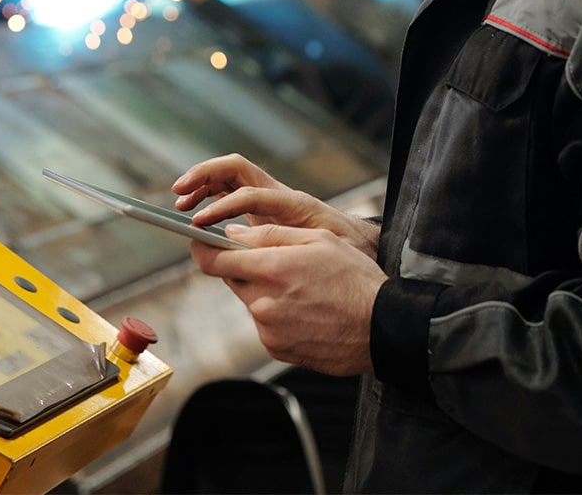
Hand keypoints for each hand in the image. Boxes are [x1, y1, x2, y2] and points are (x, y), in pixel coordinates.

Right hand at [173, 154, 378, 258]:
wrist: (362, 240)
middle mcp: (277, 194)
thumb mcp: (325, 245)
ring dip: (204, 185)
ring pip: (230, 179)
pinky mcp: (264, 209)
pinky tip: (198, 216)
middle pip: (235, 170)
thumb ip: (291, 243)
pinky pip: (232, 193)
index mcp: (290, 201)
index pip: (248, 191)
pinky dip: (212, 198)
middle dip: (205, 176)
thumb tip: (253, 247)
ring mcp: (269, 199)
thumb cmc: (347, 243)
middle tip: (179, 194)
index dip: (223, 205)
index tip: (200, 222)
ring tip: (181, 202)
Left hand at [190, 222, 385, 375]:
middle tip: (275, 260)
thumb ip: (271, 234)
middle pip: (232, 278)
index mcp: (272, 269)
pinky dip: (277, 313)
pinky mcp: (275, 347)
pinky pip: (265, 323)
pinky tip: (306, 309)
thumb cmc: (355, 279)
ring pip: (250, 299)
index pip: (213, 259)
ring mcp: (267, 329)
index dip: (202, 247)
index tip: (200, 239)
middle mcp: (263, 301)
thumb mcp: (319, 239)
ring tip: (302, 288)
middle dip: (244, 265)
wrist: (381, 327)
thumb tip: (232, 234)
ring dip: (264, 290)